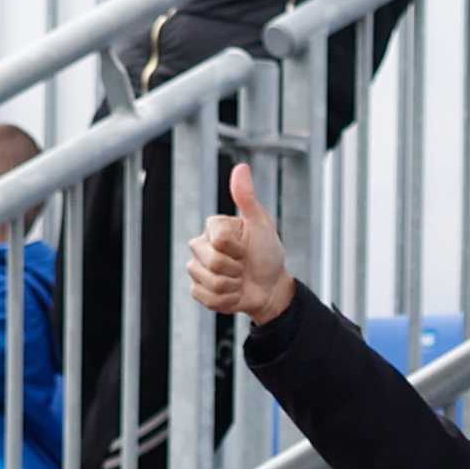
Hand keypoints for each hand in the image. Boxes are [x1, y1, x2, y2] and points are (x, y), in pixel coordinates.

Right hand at [184, 161, 296, 324]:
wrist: (271, 286)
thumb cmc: (267, 253)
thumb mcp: (261, 224)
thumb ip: (247, 198)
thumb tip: (241, 168)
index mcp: (214, 228)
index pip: (219, 241)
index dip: (238, 249)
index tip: (247, 248)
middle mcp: (201, 246)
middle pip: (212, 262)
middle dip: (236, 269)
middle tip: (244, 266)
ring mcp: (198, 269)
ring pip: (210, 282)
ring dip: (233, 286)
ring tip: (239, 280)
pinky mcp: (199, 291)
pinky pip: (206, 298)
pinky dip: (226, 301)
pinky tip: (233, 293)